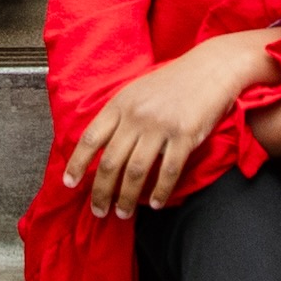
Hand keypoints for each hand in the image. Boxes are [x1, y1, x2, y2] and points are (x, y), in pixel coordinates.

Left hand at [61, 39, 258, 218]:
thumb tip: (101, 148)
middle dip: (101, 192)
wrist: (211, 68)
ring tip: (123, 213)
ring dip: (127, 198)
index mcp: (120, 104)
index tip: (70, 183)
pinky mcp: (185, 135)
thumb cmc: (174, 82)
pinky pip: (168, 171)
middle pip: (110, 162)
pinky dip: (160, 192)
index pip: (90, 138)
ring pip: (135, 171)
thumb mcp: (137, 92)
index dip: (77, 163)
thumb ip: (119, 117)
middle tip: (99, 211)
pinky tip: (156, 203)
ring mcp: (161, 126)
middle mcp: (136, 116)